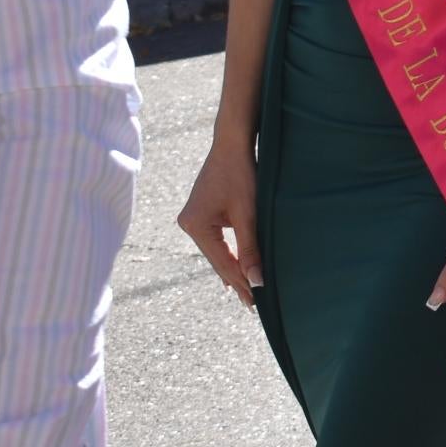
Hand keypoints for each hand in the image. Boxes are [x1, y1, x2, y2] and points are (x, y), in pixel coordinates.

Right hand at [176, 142, 263, 305]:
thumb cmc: (242, 173)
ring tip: (248, 292)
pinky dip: (229, 252)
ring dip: (232, 266)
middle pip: (217, 259)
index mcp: (195, 226)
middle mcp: (189, 224)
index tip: (254, 303)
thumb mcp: (249, 213)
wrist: (233, 142)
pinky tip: (237, 267)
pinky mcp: (202, 212)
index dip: (239, 282)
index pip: (222, 262)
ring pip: (217, 250)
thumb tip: (256, 282)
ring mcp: (194, 218)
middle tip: (253, 304)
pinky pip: (217, 240)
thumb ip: (251, 248)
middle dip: (236, 278)